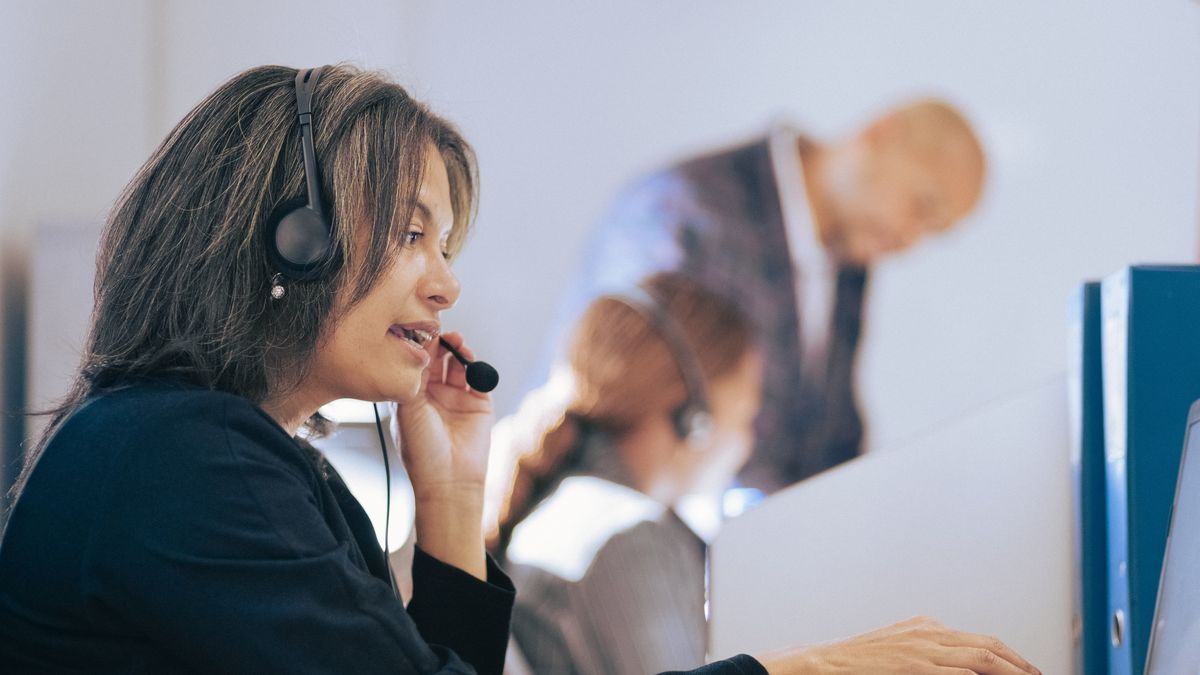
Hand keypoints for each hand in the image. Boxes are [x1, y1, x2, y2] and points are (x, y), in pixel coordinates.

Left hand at [392, 332, 492, 579]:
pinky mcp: (479, 403)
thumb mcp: (407, 409)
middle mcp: (434, 395)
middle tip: (439, 331)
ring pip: (458, 364)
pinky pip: (479, 377)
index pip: (415, 364)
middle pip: (437, 359)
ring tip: (456, 341)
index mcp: (411, 397)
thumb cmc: (421, 449)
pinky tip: (469, 360)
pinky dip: (475, 365)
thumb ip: (412, 377)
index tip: (418, 330)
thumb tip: (416, 346)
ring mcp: (457, 398)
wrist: (450, 479)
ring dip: (457, 350)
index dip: (418, 347)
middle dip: (438, 343)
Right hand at [755, 616, 1040, 674]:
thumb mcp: (893, 652)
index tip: (1028, 671)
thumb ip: (924, 656)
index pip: (981, 641)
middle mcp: (928, 632)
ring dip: (1012, 670)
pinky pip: (958, 670)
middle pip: (989, 645)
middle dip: (1021, 664)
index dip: (1011, 657)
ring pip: (982, 655)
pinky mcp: (914, 665)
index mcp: (925, 628)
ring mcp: (922, 648)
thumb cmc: (851, 665)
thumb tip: (957, 667)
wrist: (816, 664)